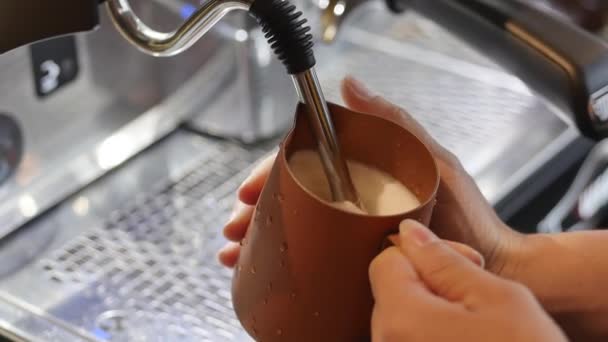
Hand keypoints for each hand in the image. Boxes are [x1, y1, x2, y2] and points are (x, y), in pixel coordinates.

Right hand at [219, 76, 522, 274]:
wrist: (488, 263)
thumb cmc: (468, 216)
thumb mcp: (433, 161)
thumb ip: (395, 123)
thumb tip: (351, 86)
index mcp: (364, 173)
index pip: (305, 166)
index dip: (271, 175)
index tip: (248, 191)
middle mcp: (353, 200)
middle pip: (291, 199)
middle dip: (256, 212)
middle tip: (234, 230)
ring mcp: (352, 231)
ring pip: (294, 228)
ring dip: (260, 238)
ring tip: (235, 253)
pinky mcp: (355, 260)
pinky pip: (312, 256)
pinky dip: (283, 260)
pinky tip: (261, 268)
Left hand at [370, 220, 565, 341]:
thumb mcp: (498, 298)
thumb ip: (444, 261)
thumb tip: (410, 233)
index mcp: (401, 320)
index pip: (385, 261)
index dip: (425, 253)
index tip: (465, 261)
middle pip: (391, 290)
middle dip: (430, 281)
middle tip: (477, 290)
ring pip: (401, 317)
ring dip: (433, 308)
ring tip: (477, 321)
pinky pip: (408, 339)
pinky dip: (433, 332)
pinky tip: (467, 338)